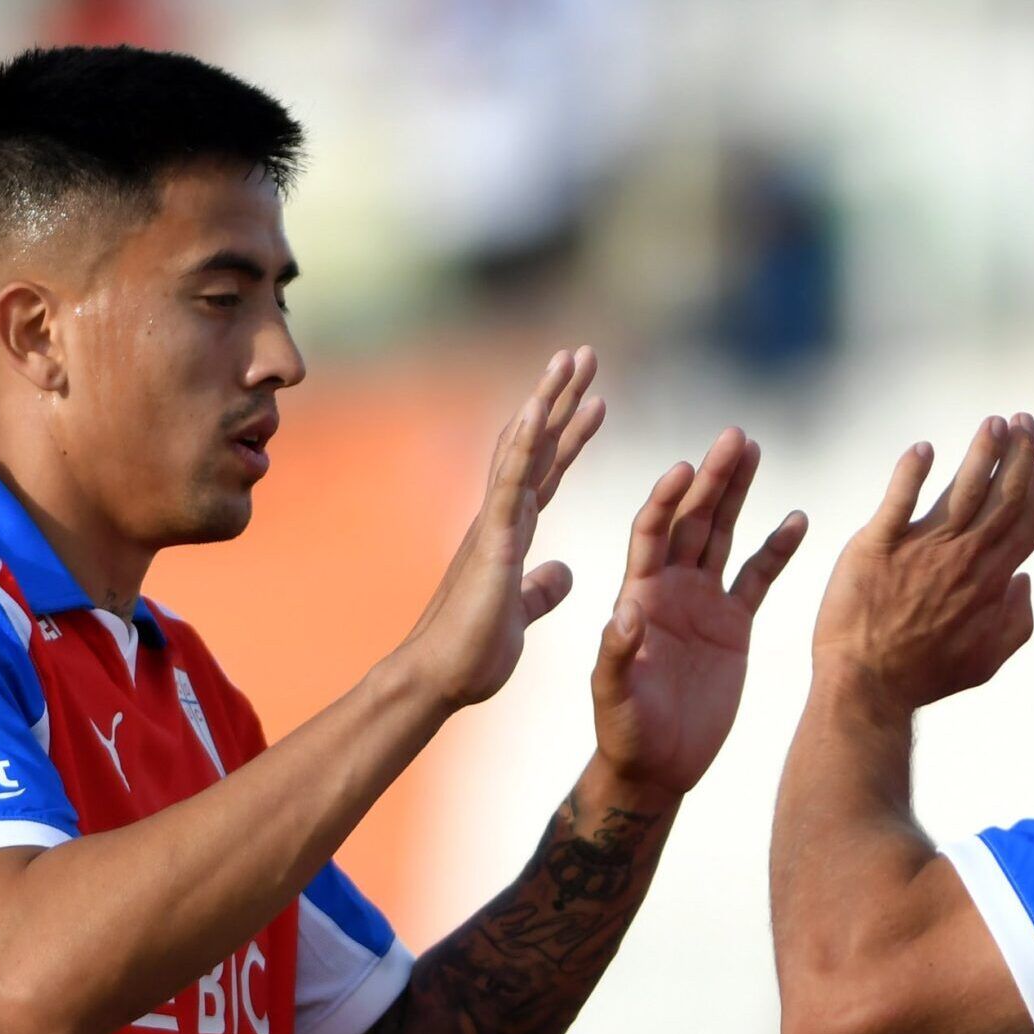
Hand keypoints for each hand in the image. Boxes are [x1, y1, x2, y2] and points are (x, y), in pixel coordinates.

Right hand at [398, 347, 604, 707]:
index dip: (569, 434)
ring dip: (546, 401)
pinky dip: (524, 444)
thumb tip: (565, 571)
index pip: (548, 471)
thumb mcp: (523, 612)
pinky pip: (511, 483)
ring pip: (524, 450)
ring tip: (570, 359)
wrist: (440, 680)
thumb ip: (541, 588)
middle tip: (584, 353)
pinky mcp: (492, 542)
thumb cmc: (471, 652)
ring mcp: (494, 524)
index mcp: (513, 533)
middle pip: (537, 445)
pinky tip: (537, 408)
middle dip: (561, 399)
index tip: (592, 399)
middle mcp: (502, 517)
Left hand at [592, 426, 808, 800]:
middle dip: (711, 478)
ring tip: (754, 450)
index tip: (683, 468)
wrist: (657, 766)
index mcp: (637, 594)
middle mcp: (669, 588)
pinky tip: (796, 518)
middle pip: (692, 519)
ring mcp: (703, 602)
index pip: (651, 532)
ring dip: (738, 494)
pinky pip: (758, 578)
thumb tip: (625, 612)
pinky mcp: (733, 625)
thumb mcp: (613, 695)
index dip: (665, 500)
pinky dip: (777, 549)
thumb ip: (617, 653)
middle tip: (733, 437)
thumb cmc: (625, 731)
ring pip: (723, 534)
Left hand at [811, 413, 1033, 708]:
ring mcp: (922, 549)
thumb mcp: (985, 662)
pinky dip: (911, 472)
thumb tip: (1027, 581)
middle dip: (1019, 453)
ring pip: (963, 488)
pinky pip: (898, 499)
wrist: (867, 687)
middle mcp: (963, 558)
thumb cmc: (923, 677)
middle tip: (1026, 420)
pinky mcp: (877, 545)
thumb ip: (1016, 622)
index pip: (1028, 521)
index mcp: (991, 580)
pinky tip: (923, 448)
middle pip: (1003, 495)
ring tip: (994, 422)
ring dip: (982, 451)